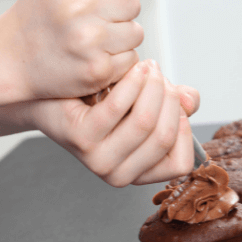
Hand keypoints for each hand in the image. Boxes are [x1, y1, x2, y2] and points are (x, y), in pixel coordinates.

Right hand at [0, 0, 152, 99]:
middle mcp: (78, 6)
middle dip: (117, 12)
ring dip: (119, 38)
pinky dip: (116, 61)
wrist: (10, 57)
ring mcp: (88, 40)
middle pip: (133, 3)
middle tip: (88, 21)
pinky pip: (130, 59)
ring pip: (136, 33)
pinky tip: (91, 58)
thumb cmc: (40, 13)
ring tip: (90, 40)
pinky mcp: (97, 70)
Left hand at [25, 60, 199, 186]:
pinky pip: (118, 109)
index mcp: (138, 173)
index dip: (184, 128)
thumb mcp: (143, 102)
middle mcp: (118, 175)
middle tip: (158, 74)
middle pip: (163, 137)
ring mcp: (98, 161)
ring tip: (146, 66)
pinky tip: (132, 68)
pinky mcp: (81, 139)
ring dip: (152, 86)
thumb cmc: (100, 100)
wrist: (50, 94)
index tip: (174, 99)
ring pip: (144, 122)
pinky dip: (131, 82)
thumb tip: (190, 102)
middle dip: (169, 98)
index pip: (181, 164)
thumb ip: (173, 104)